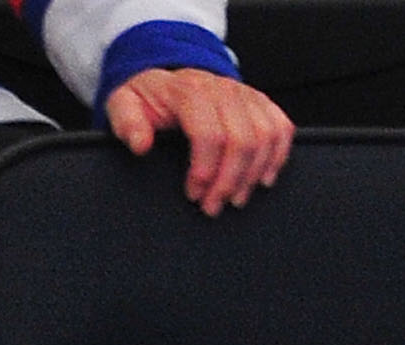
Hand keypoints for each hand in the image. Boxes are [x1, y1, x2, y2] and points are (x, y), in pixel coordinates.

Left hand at [105, 67, 290, 215]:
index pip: (209, 134)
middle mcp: (223, 90)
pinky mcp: (259, 102)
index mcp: (190, 92)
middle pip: (242, 139)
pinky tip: (263, 178)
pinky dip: (278, 155)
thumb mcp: (123, 104)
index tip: (193, 194)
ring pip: (266, 136)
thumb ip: (128, 123)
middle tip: (214, 206)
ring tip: (235, 198)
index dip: (204, 170)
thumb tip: (140, 145)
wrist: (166, 79)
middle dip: (229, 180)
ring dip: (253, 174)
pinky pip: (281, 127)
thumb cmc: (146, 97)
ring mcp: (245, 95)